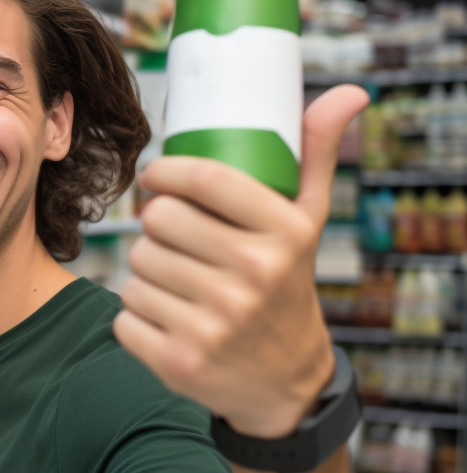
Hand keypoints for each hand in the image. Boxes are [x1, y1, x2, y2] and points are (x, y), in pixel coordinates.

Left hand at [113, 85, 369, 438]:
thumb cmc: (285, 284)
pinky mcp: (177, 361)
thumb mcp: (307, 222)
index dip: (166, 170)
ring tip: (176, 279)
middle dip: (157, 225)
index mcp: (282, 236)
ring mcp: (213, 324)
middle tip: (173, 236)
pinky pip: (124, 315)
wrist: (285, 382)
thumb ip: (317, 154)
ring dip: (146, 269)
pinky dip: (135, 315)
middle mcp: (249, 279)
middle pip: (157, 221)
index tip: (157, 177)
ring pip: (136, 265)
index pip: (203, 178)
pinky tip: (167, 317)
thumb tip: (348, 90)